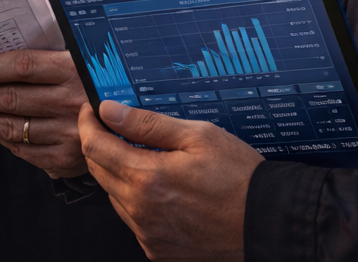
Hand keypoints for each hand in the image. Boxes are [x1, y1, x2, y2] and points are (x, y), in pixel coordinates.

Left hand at [0, 49, 87, 177]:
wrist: (130, 121)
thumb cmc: (94, 84)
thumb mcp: (79, 61)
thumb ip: (44, 61)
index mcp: (73, 69)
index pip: (23, 66)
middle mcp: (71, 101)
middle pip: (13, 99)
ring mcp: (69, 133)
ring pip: (14, 128)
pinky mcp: (67, 159)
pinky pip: (25, 151)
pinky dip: (3, 141)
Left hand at [78, 100, 262, 261]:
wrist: (269, 223)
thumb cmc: (239, 176)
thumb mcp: (198, 136)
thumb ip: (147, 124)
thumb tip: (108, 111)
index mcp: (147, 179)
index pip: (95, 147)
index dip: (88, 123)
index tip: (91, 110)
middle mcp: (141, 211)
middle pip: (98, 172)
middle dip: (100, 145)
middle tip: (112, 128)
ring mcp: (149, 235)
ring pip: (114, 197)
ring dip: (118, 174)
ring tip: (143, 158)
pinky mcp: (159, 250)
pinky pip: (134, 220)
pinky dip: (136, 201)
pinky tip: (160, 189)